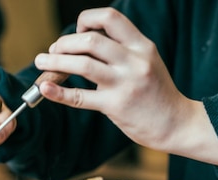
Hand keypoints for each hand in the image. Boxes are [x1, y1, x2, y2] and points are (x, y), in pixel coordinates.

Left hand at [33, 8, 197, 151]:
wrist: (177, 124)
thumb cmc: (157, 93)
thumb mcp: (147, 62)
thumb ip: (121, 51)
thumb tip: (82, 43)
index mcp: (142, 46)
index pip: (109, 18)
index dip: (86, 21)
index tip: (77, 33)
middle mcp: (134, 60)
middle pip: (90, 40)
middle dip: (64, 43)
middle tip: (53, 52)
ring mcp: (125, 83)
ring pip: (82, 64)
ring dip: (55, 62)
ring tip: (41, 63)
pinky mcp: (116, 106)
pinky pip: (80, 97)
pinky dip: (58, 93)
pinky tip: (45, 90)